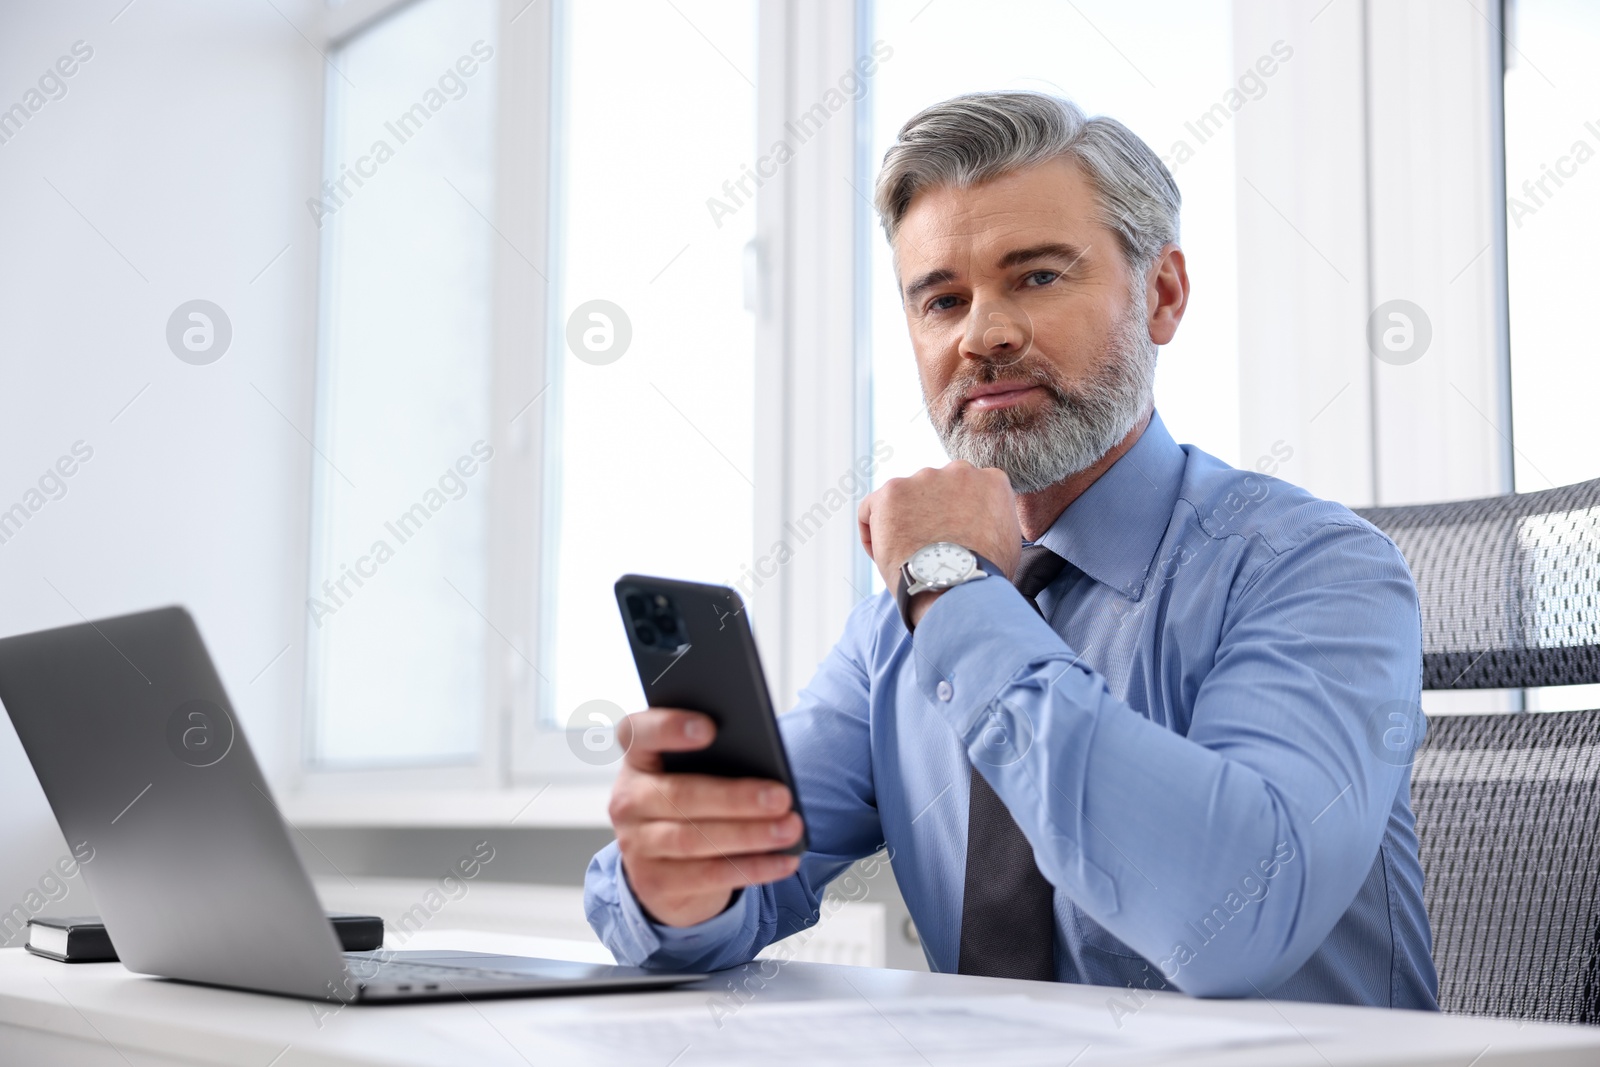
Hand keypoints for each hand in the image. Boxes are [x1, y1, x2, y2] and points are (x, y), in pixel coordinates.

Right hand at [608, 708, 803, 926]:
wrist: (666, 868)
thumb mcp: (695, 776)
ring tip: (789, 828)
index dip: (668, 727)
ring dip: (750, 835)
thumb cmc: (692, 805)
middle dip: (736, 797)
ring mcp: (636, 844)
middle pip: (680, 795)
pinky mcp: (654, 882)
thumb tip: (766, 767)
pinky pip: (709, 875)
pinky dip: (752, 868)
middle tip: (781, 796)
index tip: (709, 728)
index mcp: (638, 759)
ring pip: (695, 839)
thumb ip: (716, 761)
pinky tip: (783, 861)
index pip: (638, 733)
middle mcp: (629, 800)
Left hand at [857, 461, 1022, 616]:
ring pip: (904, 499)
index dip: (957, 518)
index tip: (953, 540)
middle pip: (935, 491)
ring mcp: (923, 478)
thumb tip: (984, 524)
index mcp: (990, 480)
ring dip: (903, 523)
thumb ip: (995, 519)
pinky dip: (874, 531)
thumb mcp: (1008, 539)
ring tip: (909, 557)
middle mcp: (958, 470)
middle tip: (929, 548)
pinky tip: (885, 554)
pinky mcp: (891, 492)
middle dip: (930, 515)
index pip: (967, 492)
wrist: (957, 587)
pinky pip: (872, 509)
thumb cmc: (985, 575)